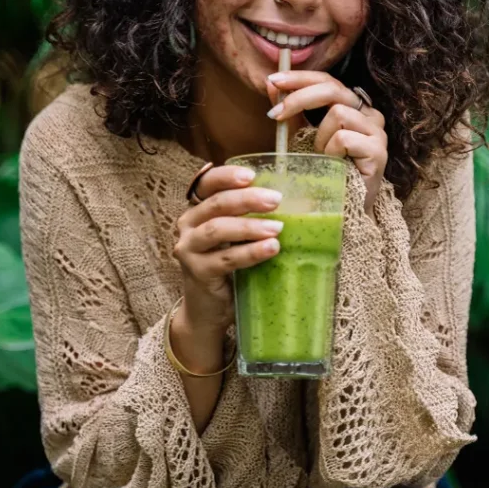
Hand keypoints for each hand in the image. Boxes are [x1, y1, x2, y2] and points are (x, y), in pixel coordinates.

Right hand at [173, 165, 284, 331]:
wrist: (208, 312)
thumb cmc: (229, 270)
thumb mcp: (237, 240)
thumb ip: (252, 220)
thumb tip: (300, 205)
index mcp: (198, 211)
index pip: (207, 184)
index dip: (226, 176)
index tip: (252, 175)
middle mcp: (188, 226)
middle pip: (215, 204)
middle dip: (247, 199)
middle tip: (276, 200)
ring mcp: (188, 249)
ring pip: (217, 229)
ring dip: (250, 226)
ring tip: (278, 228)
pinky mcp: (197, 272)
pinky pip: (225, 259)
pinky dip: (250, 252)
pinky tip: (270, 248)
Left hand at [266, 71, 387, 214]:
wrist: (341, 209)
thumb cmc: (323, 172)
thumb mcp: (301, 137)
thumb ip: (290, 111)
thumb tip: (271, 84)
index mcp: (352, 107)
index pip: (328, 80)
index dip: (300, 78)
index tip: (273, 80)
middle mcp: (369, 114)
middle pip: (333, 88)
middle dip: (299, 98)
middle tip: (276, 115)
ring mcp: (377, 132)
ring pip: (338, 113)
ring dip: (319, 137)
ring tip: (321, 157)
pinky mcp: (378, 151)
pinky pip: (344, 138)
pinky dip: (330, 151)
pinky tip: (333, 165)